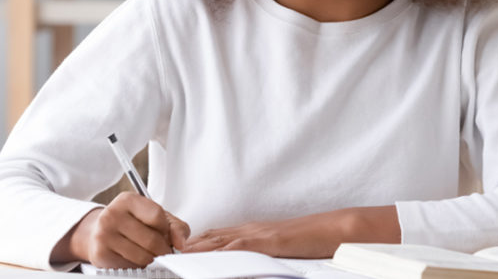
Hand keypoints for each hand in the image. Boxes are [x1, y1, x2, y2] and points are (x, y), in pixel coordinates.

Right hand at [53, 192, 190, 267]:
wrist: (98, 232)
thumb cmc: (131, 223)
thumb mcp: (153, 217)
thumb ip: (174, 226)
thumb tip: (181, 244)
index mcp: (127, 200)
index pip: (157, 216)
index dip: (166, 230)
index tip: (166, 235)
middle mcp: (112, 214)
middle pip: (151, 240)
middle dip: (163, 250)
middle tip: (164, 252)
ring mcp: (104, 234)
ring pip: (142, 256)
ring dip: (152, 260)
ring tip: (150, 255)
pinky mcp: (100, 254)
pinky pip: (130, 266)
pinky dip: (138, 266)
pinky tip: (135, 258)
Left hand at [182, 206, 398, 258]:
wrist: (335, 230)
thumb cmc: (312, 243)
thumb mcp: (280, 251)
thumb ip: (259, 256)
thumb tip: (243, 268)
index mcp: (252, 231)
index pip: (214, 237)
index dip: (192, 244)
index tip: (173, 252)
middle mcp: (250, 229)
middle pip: (210, 237)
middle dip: (185, 246)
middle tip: (162, 254)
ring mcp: (258, 233)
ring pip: (218, 240)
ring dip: (194, 249)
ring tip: (173, 257)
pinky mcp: (268, 241)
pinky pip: (238, 246)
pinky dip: (219, 252)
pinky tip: (204, 257)